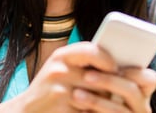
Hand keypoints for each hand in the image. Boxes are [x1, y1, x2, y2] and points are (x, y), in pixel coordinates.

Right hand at [13, 41, 155, 112]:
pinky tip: (100, 112)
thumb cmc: (50, 90)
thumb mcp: (62, 70)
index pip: (91, 50)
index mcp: (62, 55)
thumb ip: (84, 64)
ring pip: (96, 95)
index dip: (108, 59)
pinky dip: (96, 112)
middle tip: (129, 90)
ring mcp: (59, 89)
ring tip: (117, 104)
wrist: (26, 111)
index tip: (117, 68)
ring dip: (108, 102)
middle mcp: (59, 69)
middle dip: (114, 84)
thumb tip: (120, 66)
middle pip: (98, 75)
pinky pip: (88, 110)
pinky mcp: (61, 107)